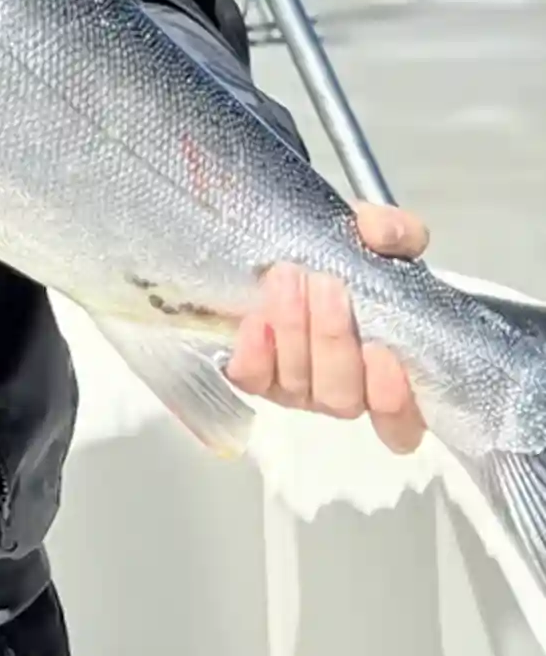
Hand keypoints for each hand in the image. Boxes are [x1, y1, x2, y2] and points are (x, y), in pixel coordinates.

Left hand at [228, 202, 430, 453]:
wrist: (277, 247)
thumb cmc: (342, 254)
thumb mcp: (376, 235)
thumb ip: (394, 231)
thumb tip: (384, 234)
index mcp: (388, 376)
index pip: (402, 424)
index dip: (394, 401)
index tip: (382, 350)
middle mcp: (345, 392)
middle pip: (343, 397)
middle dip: (333, 339)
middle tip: (325, 284)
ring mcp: (298, 389)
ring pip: (299, 386)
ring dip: (294, 331)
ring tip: (287, 277)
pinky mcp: (256, 375)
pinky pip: (253, 379)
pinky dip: (255, 353)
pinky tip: (255, 319)